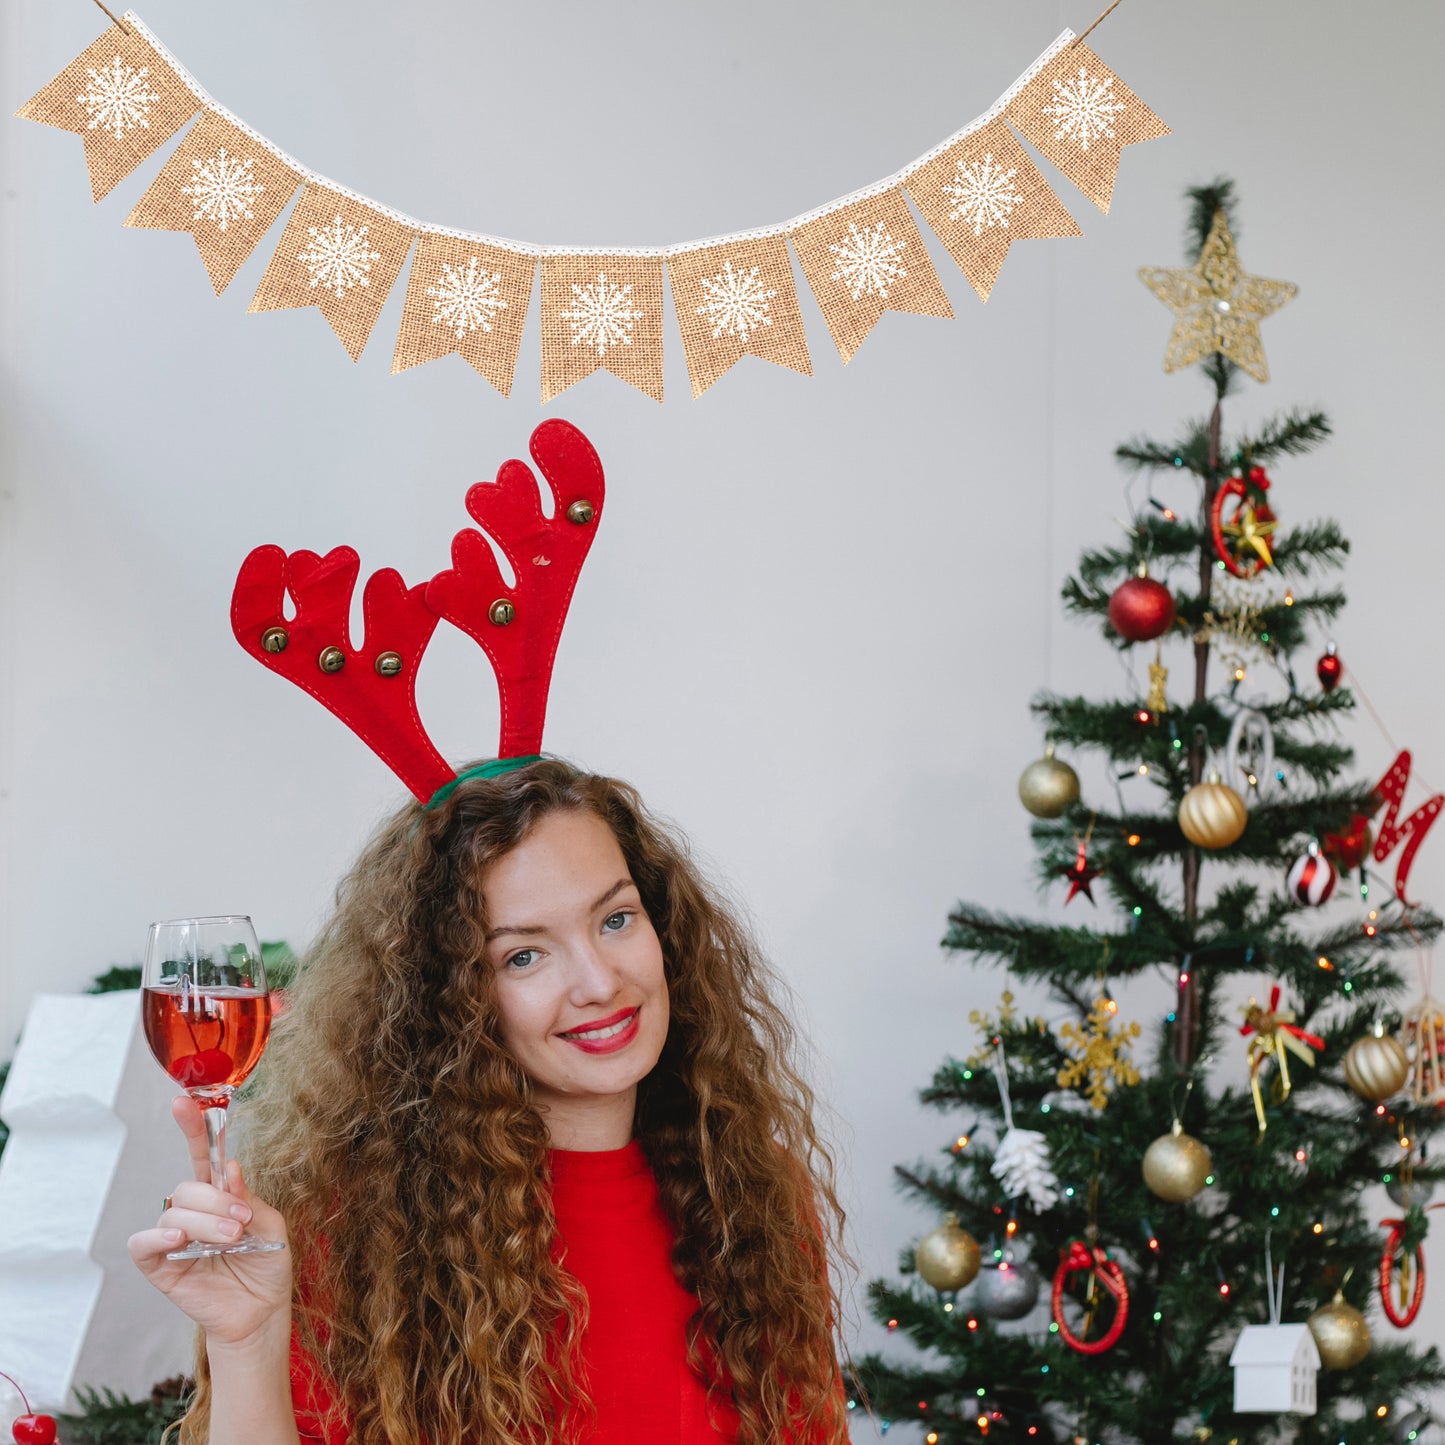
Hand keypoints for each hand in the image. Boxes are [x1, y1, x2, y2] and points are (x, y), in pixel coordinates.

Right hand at [128, 1095, 292, 1347]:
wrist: (261, 1312)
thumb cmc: (266, 1264)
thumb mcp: (270, 1225)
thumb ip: (248, 1198)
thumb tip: (231, 1169)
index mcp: (220, 1195)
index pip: (202, 1156)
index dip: (193, 1127)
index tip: (184, 1102)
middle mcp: (193, 1212)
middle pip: (189, 1186)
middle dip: (217, 1200)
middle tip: (242, 1223)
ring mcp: (174, 1238)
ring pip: (175, 1212)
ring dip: (206, 1222)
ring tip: (231, 1240)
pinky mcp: (159, 1265)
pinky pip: (144, 1243)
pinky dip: (160, 1237)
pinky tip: (182, 1240)